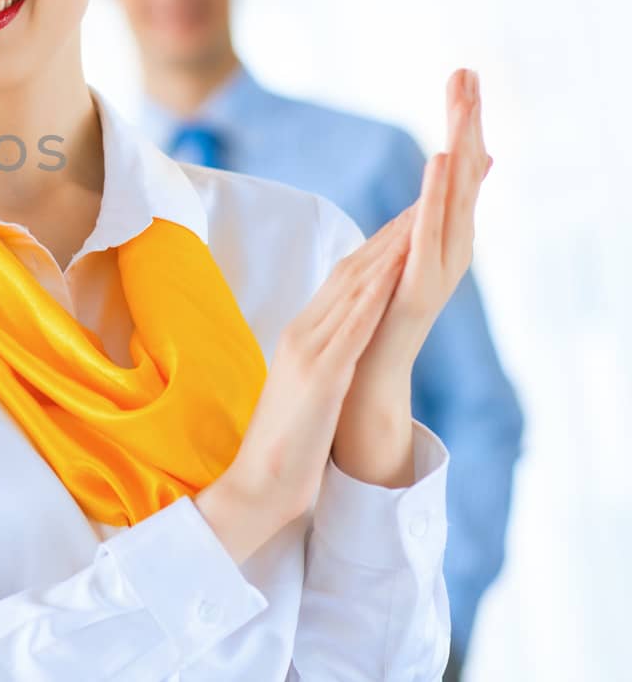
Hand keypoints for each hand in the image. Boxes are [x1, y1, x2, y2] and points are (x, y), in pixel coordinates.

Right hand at [197, 207, 412, 561]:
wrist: (256, 485)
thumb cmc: (282, 447)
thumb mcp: (304, 391)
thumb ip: (319, 362)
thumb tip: (339, 352)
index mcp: (299, 337)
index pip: (341, 282)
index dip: (376, 247)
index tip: (405, 219)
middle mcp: (302, 334)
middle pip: (349, 272)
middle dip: (389, 235)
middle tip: (424, 197)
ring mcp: (310, 352)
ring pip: (354, 289)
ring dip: (389, 250)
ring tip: (420, 216)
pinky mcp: (320, 375)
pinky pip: (353, 326)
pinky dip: (376, 294)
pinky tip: (397, 270)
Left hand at [333, 69, 490, 485]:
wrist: (363, 391)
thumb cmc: (374, 326)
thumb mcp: (390, 263)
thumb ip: (411, 224)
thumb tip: (425, 195)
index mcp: (435, 239)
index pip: (453, 170)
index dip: (461, 123)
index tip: (463, 74)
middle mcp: (445, 251)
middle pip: (460, 175)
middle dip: (465, 122)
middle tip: (467, 71)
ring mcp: (435, 272)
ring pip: (451, 202)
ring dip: (457, 153)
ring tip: (461, 109)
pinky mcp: (419, 292)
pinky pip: (427, 238)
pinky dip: (435, 201)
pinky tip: (440, 165)